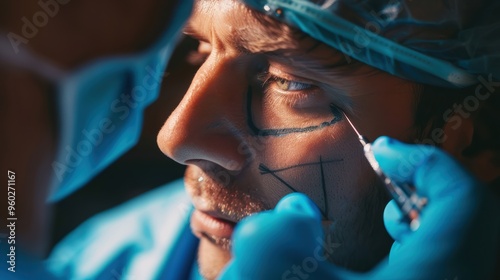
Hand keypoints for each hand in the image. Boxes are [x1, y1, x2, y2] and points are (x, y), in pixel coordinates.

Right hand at [218, 137, 498, 279]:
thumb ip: (270, 253)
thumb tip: (298, 212)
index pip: (459, 199)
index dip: (423, 162)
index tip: (380, 153)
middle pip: (474, 216)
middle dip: (429, 185)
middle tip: (388, 176)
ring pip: (471, 243)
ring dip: (434, 216)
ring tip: (392, 216)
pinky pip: (463, 265)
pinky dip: (437, 245)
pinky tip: (400, 252)